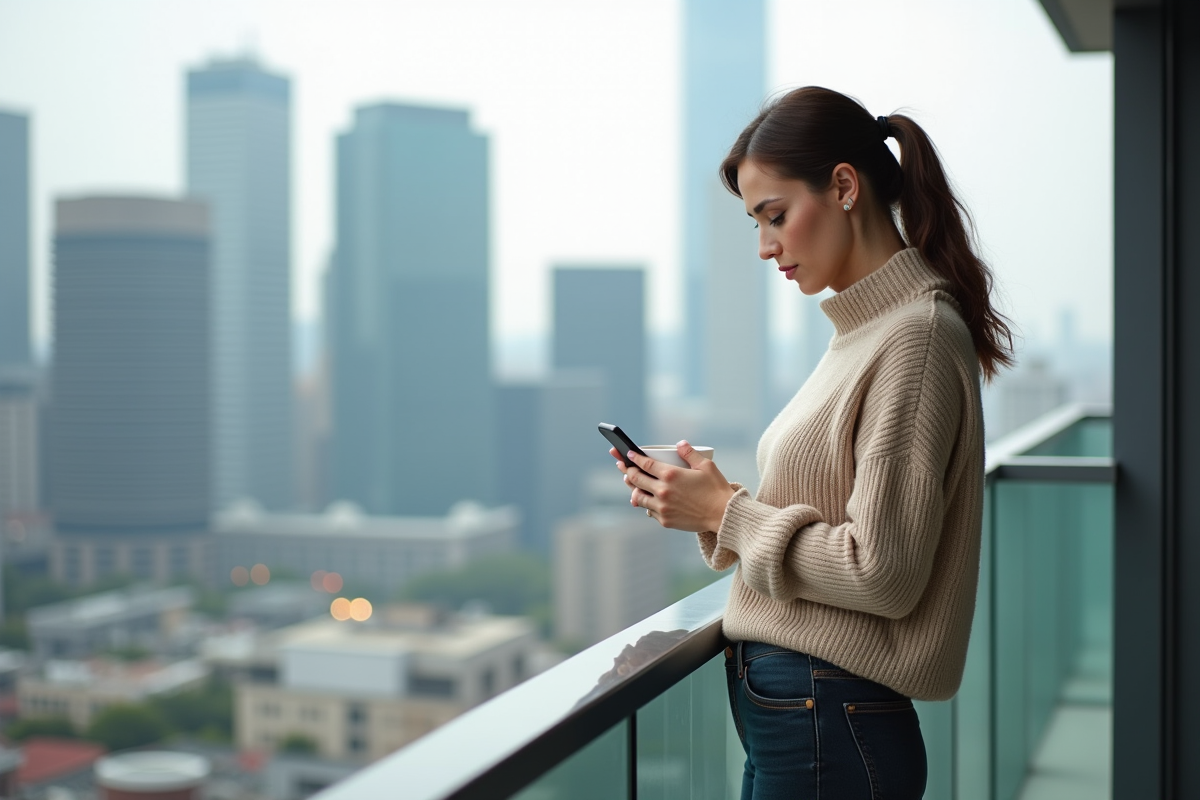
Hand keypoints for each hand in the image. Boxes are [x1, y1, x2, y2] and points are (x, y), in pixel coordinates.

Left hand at [610, 441, 736, 531]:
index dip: (634, 458)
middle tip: (622, 466)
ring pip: (638, 497)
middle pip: (636, 479)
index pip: (645, 464)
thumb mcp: (705, 466)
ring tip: (630, 483)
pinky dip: (646, 504)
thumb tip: (679, 443)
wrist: (723, 515)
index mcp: (671, 475)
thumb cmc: (716, 489)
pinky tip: (645, 500)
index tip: (628, 454)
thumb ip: (689, 453)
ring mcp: (662, 507)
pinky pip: (649, 511)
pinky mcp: (665, 520)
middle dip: (627, 471)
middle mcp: (662, 491)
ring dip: (632, 488)